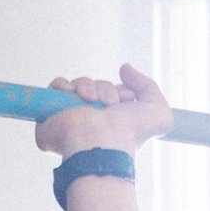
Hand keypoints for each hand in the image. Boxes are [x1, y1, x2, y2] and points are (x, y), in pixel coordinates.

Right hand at [36, 64, 171, 156]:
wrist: (102, 142)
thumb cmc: (131, 134)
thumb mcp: (159, 112)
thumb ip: (149, 87)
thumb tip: (124, 69)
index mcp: (112, 121)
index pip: (113, 94)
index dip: (120, 91)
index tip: (126, 99)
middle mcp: (91, 119)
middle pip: (96, 86)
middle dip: (104, 88)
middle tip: (109, 103)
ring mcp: (70, 116)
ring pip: (77, 84)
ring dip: (88, 86)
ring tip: (92, 100)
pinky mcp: (50, 115)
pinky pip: (56, 87)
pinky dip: (64, 85)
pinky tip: (75, 94)